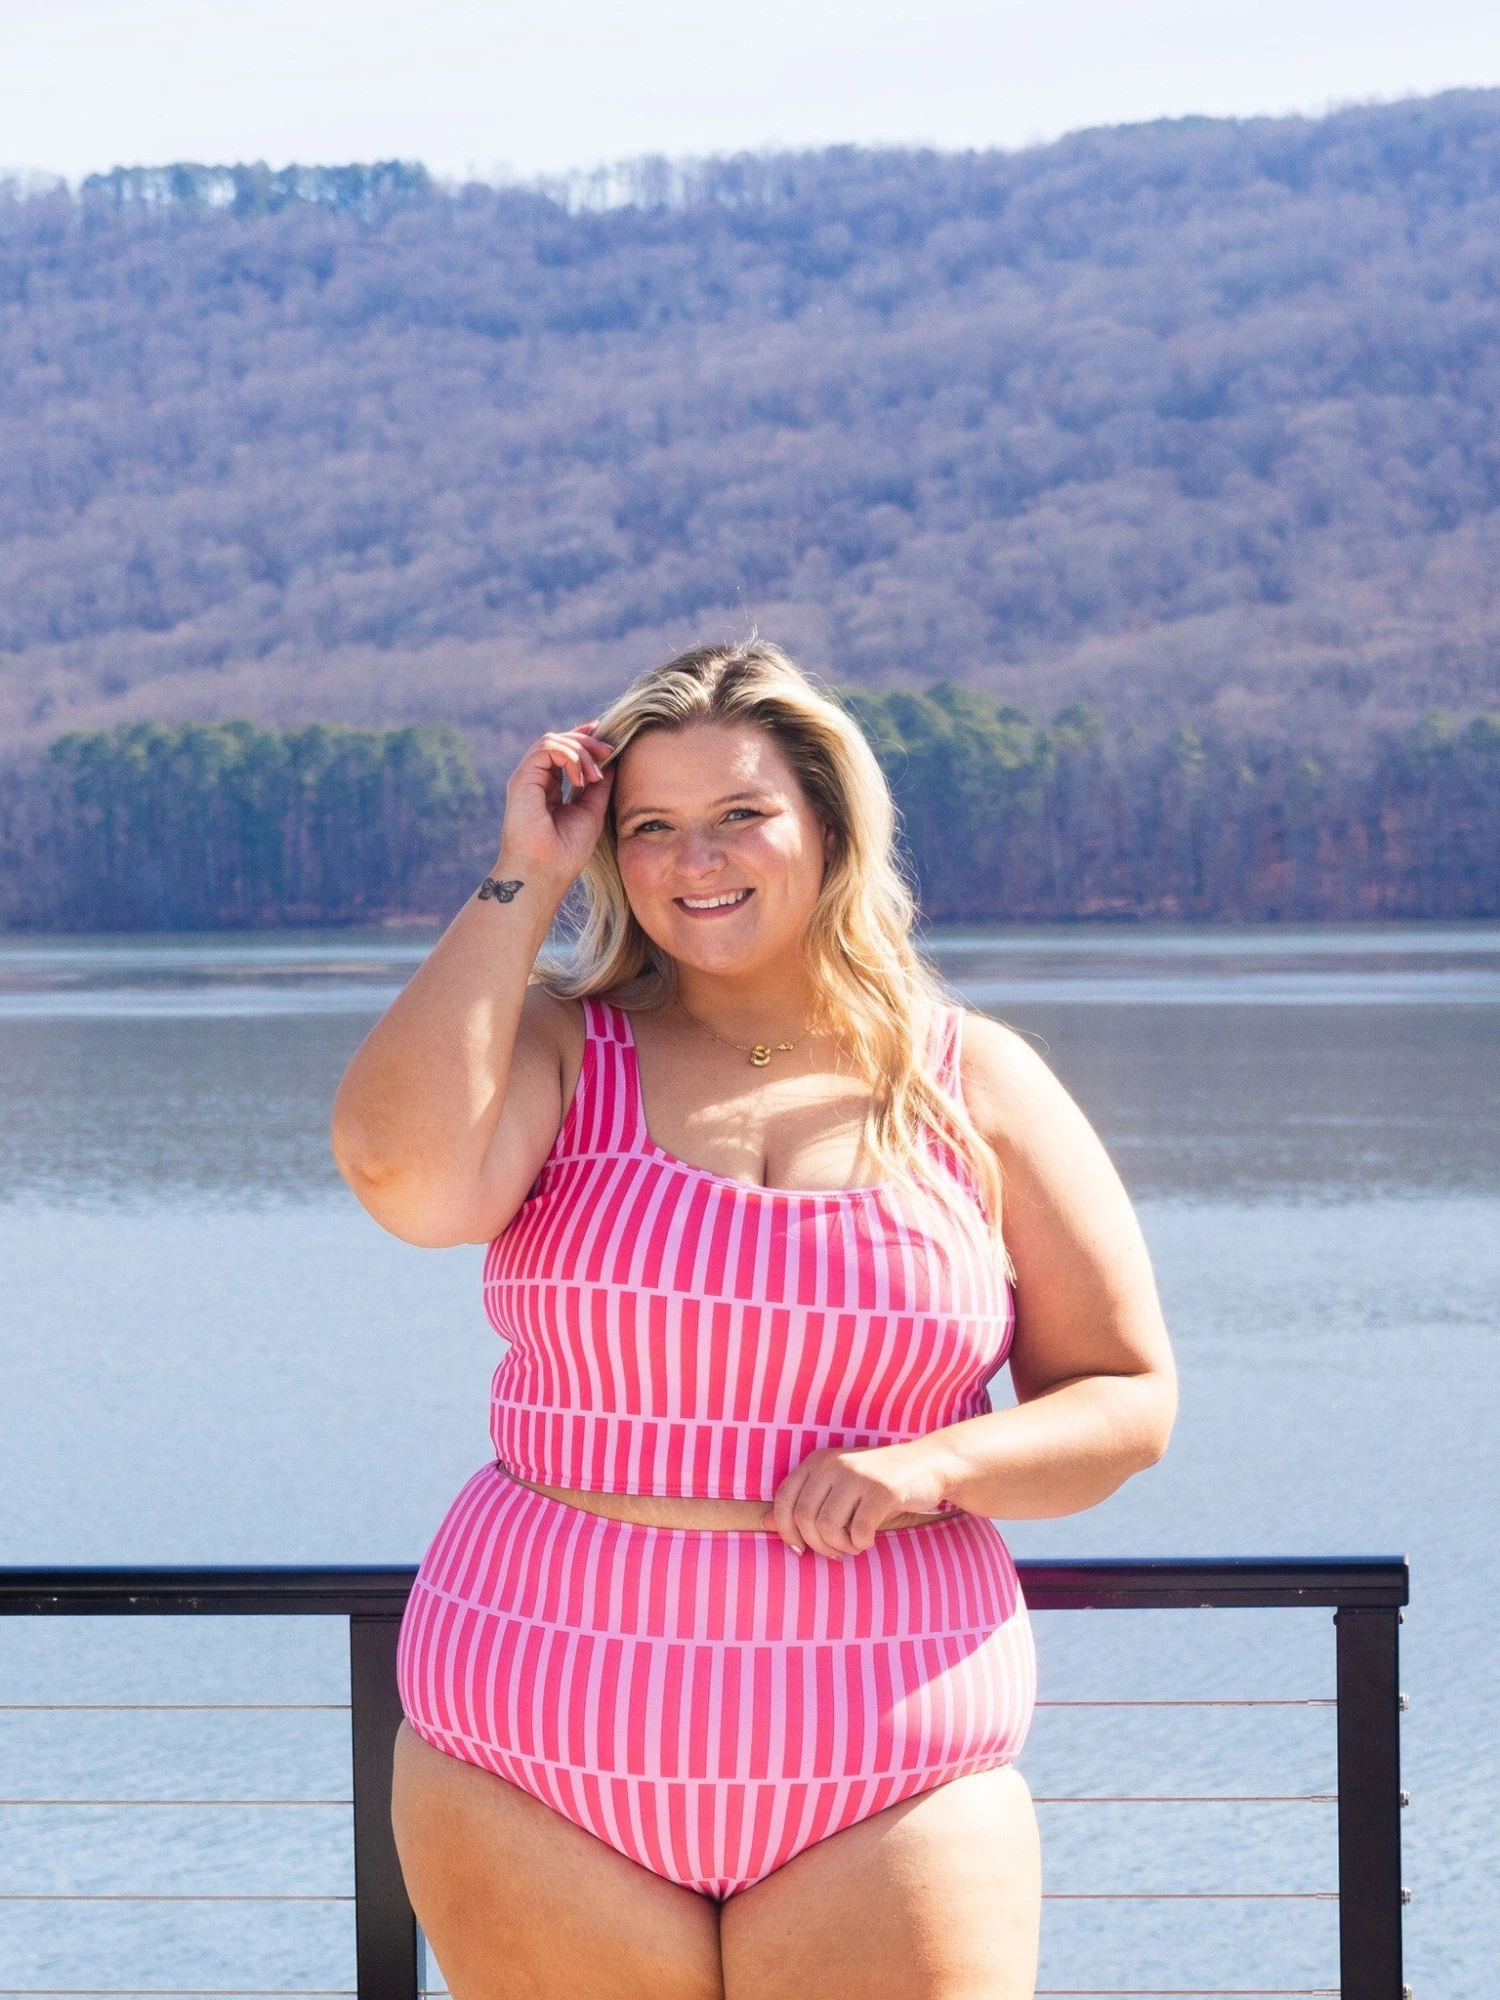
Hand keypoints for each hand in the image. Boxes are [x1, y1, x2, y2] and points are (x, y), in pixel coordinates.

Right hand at [495, 721, 615, 888]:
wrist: (545, 873)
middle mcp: (534, 781)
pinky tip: (580, 780)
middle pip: (559, 741)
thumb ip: (598, 787)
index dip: (584, 739)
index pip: (563, 753)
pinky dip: (569, 756)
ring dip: (581, 752)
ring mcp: (526, 779)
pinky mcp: (521, 779)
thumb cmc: (566, 852)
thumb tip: (612, 762)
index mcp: (548, 788)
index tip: (608, 742)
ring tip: (595, 777)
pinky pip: (546, 747)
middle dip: (587, 742)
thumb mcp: (591, 812)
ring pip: (553, 741)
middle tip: (609, 753)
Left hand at [761, 1441, 953, 1556]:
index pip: (784, 1500)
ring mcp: (859, 1475)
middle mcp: (834, 1463)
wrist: (928, 1465)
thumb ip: (804, 1503)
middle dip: (817, 1545)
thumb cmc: (876, 1484)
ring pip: (828, 1527)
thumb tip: (763, 1525)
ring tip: (853, 1544)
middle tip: (836, 1552)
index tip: (800, 1549)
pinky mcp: (883, 1490)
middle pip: (804, 1517)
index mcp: (818, 1461)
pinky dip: (861, 1544)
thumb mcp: (838, 1488)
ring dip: (840, 1546)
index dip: (786, 1530)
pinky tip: (869, 1539)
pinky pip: (858, 1531)